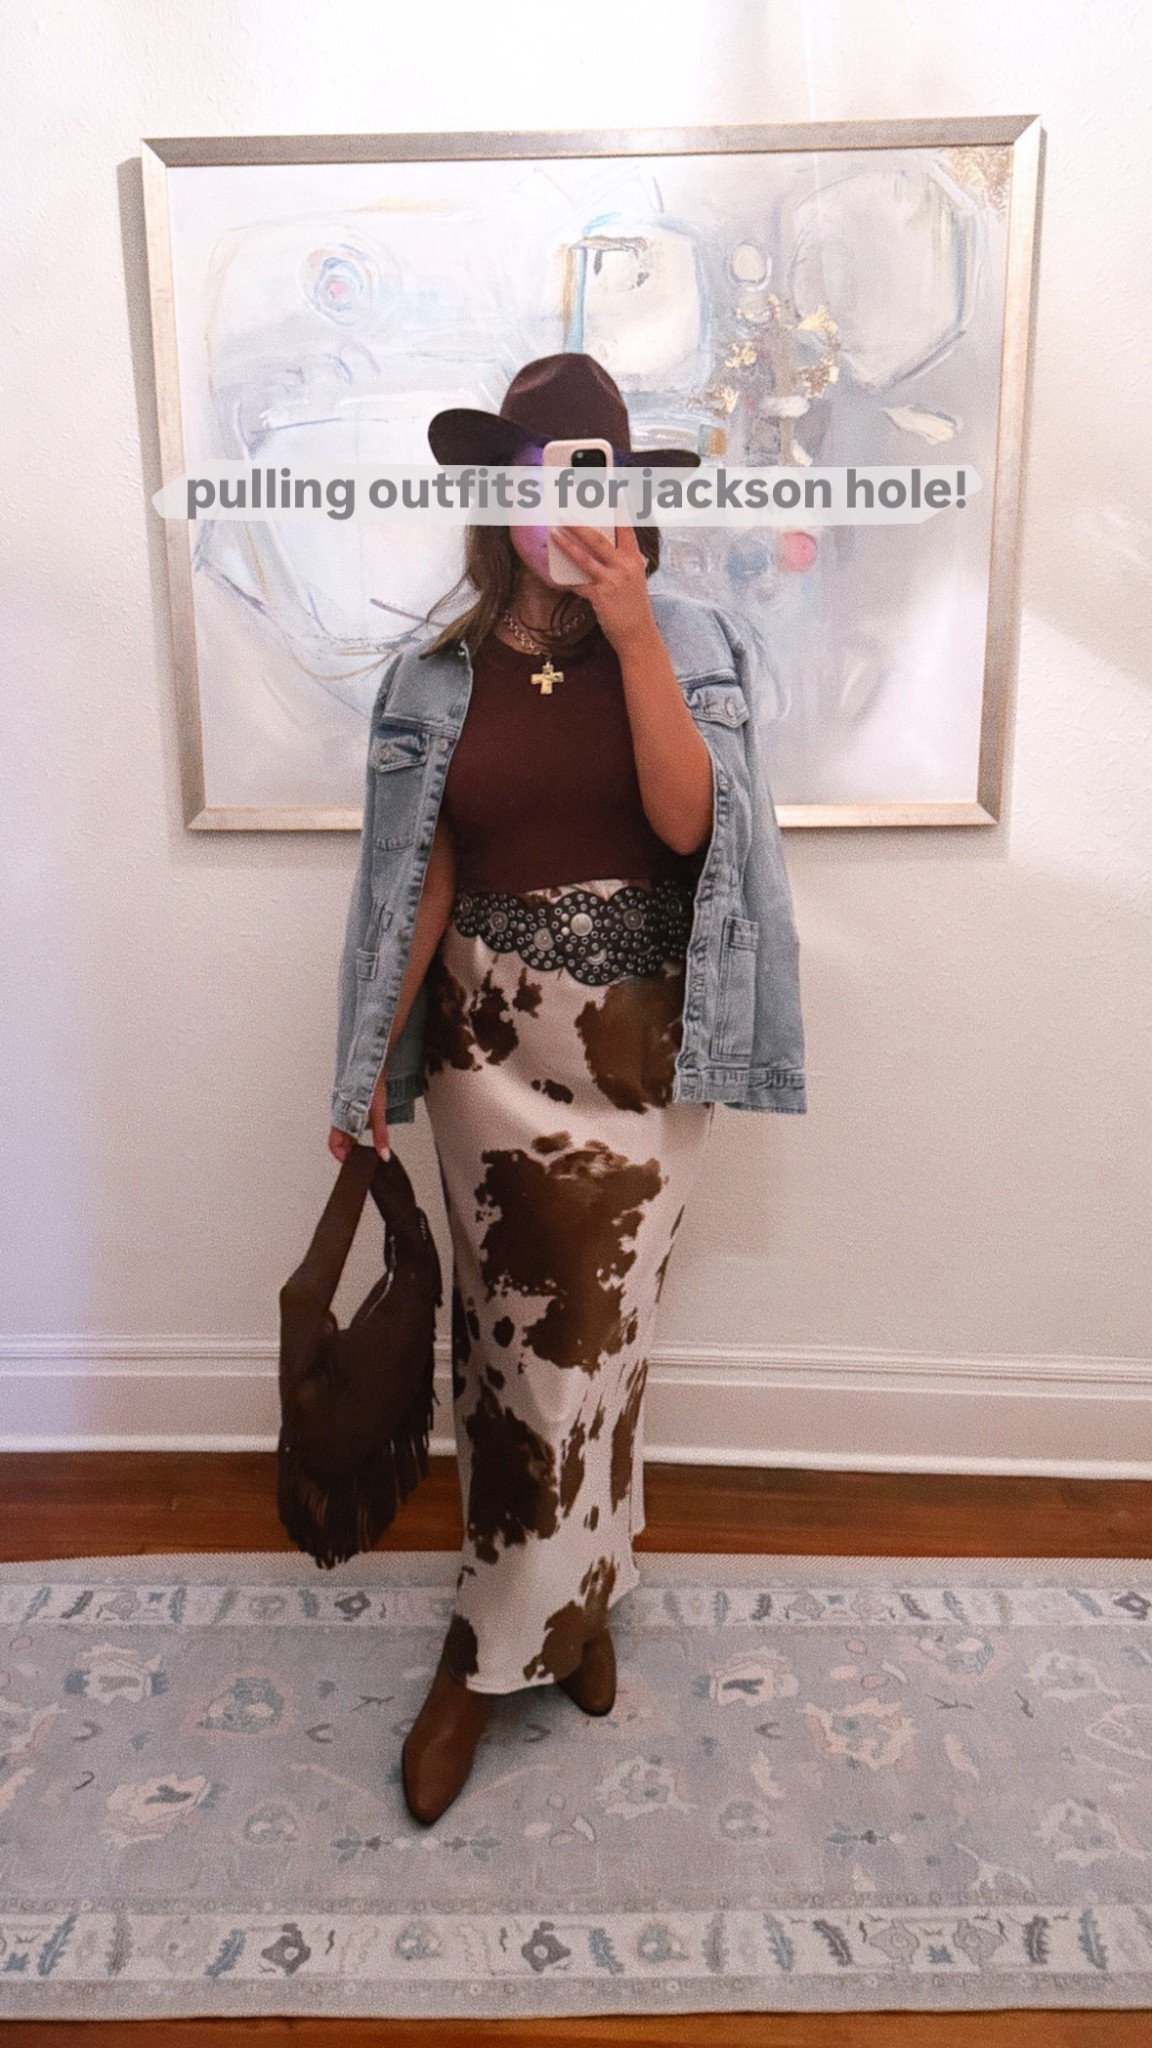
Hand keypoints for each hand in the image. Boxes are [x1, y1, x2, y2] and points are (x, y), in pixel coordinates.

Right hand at [327, 1066, 390, 1163]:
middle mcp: (341, 1113)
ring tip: (363, 1146)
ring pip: (344, 1128)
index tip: (349, 1162)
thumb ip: (381, 1135)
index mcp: (342, 1118)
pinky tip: (366, 1129)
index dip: (340, 1156)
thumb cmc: (370, 1084)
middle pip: (339, 1138)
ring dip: (351, 1139)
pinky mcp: (352, 1101)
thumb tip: (383, 1154)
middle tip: (358, 1158)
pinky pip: (350, 1119)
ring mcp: (345, 1107)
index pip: (333, 1143)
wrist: (371, 1063)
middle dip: (347, 1150)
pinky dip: (355, 1129)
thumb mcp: (378, 1113)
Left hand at [549, 518, 655, 653]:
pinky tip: (555, 573)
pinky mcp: (600, 596)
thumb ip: (620, 563)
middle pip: (598, 539)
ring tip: (553, 533)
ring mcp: (612, 581)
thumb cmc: (634, 606)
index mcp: (634, 559)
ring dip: (566, 544)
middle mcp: (624, 566)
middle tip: (564, 512)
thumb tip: (598, 550)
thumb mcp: (634, 579)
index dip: (621, 509)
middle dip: (578, 524)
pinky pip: (578, 584)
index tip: (616, 491)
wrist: (638, 634)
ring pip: (584, 557)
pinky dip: (567, 579)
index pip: (627, 529)